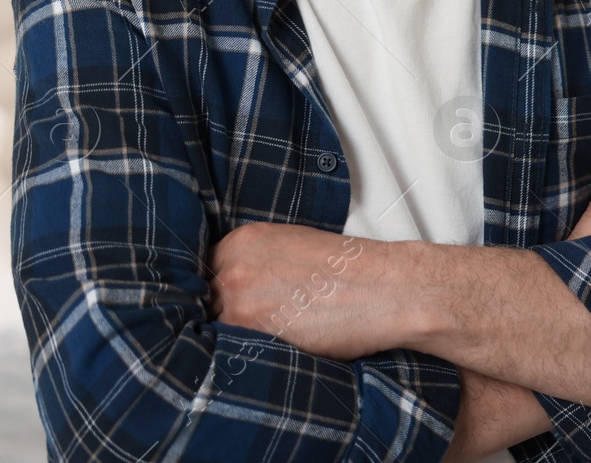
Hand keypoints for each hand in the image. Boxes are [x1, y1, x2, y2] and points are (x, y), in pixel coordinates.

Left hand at [207, 221, 386, 359]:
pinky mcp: (251, 332)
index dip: (218, 289)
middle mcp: (235, 266)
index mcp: (244, 240)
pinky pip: (230, 348)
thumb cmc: (353, 270)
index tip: (229, 301)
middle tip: (253, 322)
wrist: (385, 289)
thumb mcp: (296, 245)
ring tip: (265, 337)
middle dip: (222, 312)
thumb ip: (259, 261)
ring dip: (233, 334)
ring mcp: (238, 300)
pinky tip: (270, 347)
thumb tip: (240, 286)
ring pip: (214, 326)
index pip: (205, 271)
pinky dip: (245, 351)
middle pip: (206, 298)